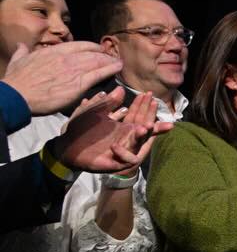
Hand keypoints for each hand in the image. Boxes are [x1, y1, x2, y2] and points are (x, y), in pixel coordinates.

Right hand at [3, 41, 122, 114]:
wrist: (18, 95)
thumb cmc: (17, 81)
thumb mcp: (18, 61)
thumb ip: (22, 52)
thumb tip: (21, 46)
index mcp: (53, 51)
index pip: (80, 45)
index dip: (92, 47)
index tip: (99, 49)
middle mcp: (66, 58)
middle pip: (92, 53)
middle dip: (104, 55)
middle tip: (112, 58)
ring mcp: (73, 70)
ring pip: (97, 62)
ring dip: (110, 62)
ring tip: (118, 63)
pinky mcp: (78, 84)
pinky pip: (99, 74)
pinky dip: (110, 69)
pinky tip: (118, 68)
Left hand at [49, 87, 173, 172]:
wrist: (67, 147)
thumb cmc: (80, 129)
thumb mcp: (95, 112)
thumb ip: (109, 102)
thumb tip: (121, 89)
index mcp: (124, 127)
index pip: (140, 116)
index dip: (146, 106)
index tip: (150, 95)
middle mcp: (127, 138)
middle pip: (145, 129)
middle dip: (152, 119)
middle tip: (155, 106)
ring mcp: (123, 150)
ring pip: (140, 144)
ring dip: (143, 135)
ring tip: (145, 127)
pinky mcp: (116, 162)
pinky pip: (128, 159)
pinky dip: (124, 153)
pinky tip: (114, 146)